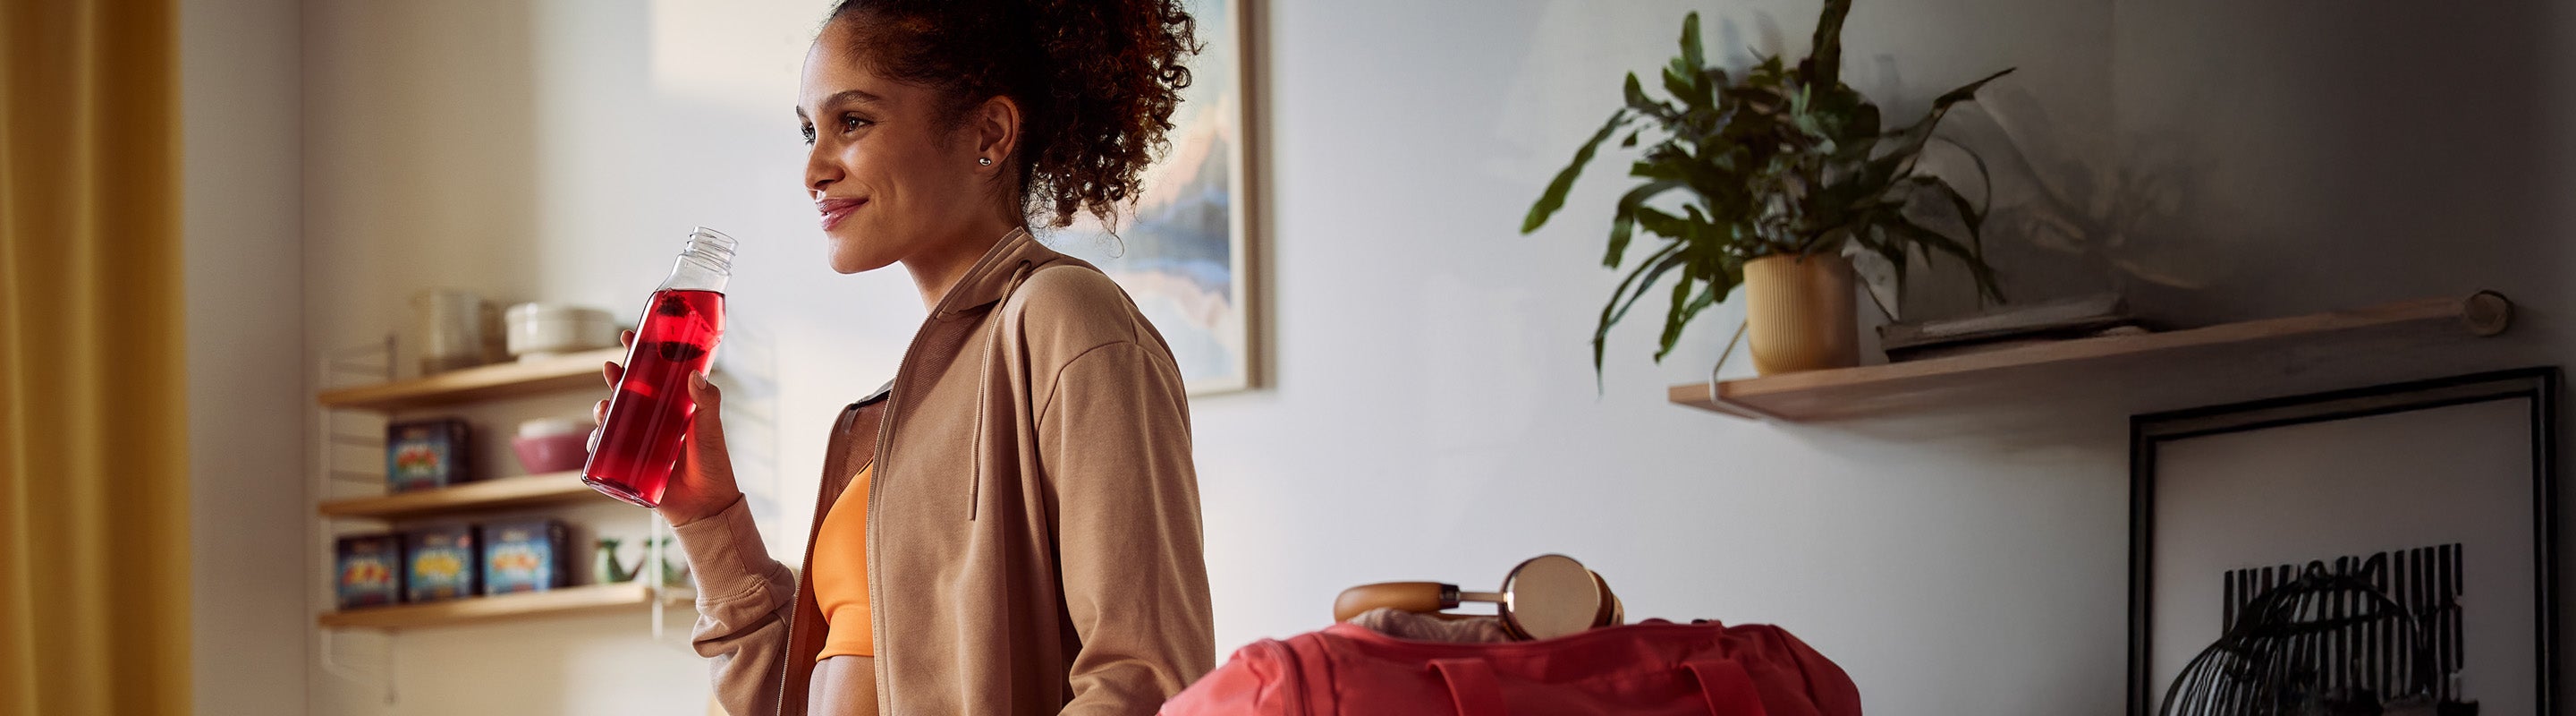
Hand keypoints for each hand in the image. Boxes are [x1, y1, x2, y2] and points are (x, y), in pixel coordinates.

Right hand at [594, 329, 743, 524]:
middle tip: (612, 369)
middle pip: (627, 393)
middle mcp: (652, 421)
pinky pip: (605, 451)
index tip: (627, 335)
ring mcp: (638, 442)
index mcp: (672, 406)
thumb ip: (707, 402)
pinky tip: (597, 440)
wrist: (706, 505)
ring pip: (611, 420)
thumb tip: (694, 375)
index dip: (638, 354)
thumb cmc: (712, 464)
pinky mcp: (628, 465)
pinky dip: (596, 444)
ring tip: (604, 407)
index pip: (652, 375)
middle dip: (616, 379)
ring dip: (601, 410)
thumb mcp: (711, 429)